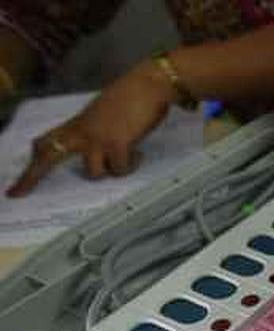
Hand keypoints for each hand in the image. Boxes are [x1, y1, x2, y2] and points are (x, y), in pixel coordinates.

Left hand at [6, 60, 176, 196]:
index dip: (31, 162)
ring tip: (128, 158)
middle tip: (17, 194)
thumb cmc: (132, 97)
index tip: (20, 182)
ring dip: (112, 171)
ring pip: (93, 173)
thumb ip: (95, 132)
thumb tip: (100, 154)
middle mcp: (81, 131)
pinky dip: (131, 166)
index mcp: (77, 124)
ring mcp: (97, 138)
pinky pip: (119, 170)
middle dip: (31, 177)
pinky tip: (139, 153)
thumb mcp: (104, 116)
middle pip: (47, 155)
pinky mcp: (116, 144)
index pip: (45, 142)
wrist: (148, 84)